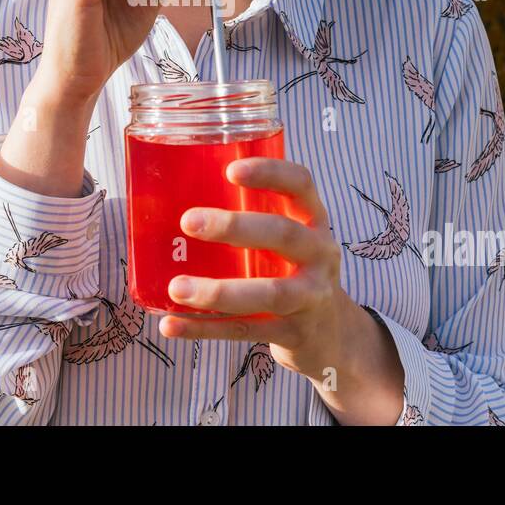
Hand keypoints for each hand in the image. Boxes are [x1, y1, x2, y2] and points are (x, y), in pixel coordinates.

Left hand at [156, 157, 352, 382]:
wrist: (333, 334)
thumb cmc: (293, 270)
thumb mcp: (289, 239)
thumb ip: (252, 219)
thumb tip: (172, 195)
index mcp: (314, 221)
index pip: (300, 185)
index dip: (269, 173)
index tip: (230, 170)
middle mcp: (319, 254)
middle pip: (283, 234)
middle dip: (236, 227)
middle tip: (188, 221)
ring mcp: (311, 297)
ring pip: (269, 294)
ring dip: (219, 291)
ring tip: (177, 288)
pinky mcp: (294, 333)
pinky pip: (246, 331)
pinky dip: (205, 328)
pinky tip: (171, 324)